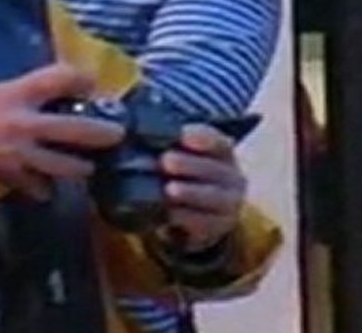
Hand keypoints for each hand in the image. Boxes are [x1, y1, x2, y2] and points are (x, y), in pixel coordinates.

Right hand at [0, 64, 124, 199]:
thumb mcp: (4, 89)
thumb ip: (35, 88)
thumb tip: (72, 85)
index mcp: (19, 94)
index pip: (61, 78)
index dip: (83, 79)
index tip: (93, 83)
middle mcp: (26, 123)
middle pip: (77, 128)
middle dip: (102, 133)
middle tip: (117, 135)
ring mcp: (22, 154)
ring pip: (65, 165)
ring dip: (80, 166)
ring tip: (87, 166)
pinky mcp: (13, 176)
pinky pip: (39, 187)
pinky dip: (45, 187)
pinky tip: (48, 185)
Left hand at [159, 123, 246, 250]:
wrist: (193, 213)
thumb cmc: (180, 175)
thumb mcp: (176, 156)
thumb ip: (164, 145)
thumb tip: (129, 134)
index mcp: (221, 153)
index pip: (217, 141)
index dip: (201, 137)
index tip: (183, 136)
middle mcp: (231, 177)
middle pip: (214, 169)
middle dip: (189, 164)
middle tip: (166, 161)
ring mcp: (229, 204)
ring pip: (213, 198)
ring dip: (190, 193)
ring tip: (169, 190)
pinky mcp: (218, 228)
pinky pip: (205, 223)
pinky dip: (187, 218)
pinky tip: (170, 213)